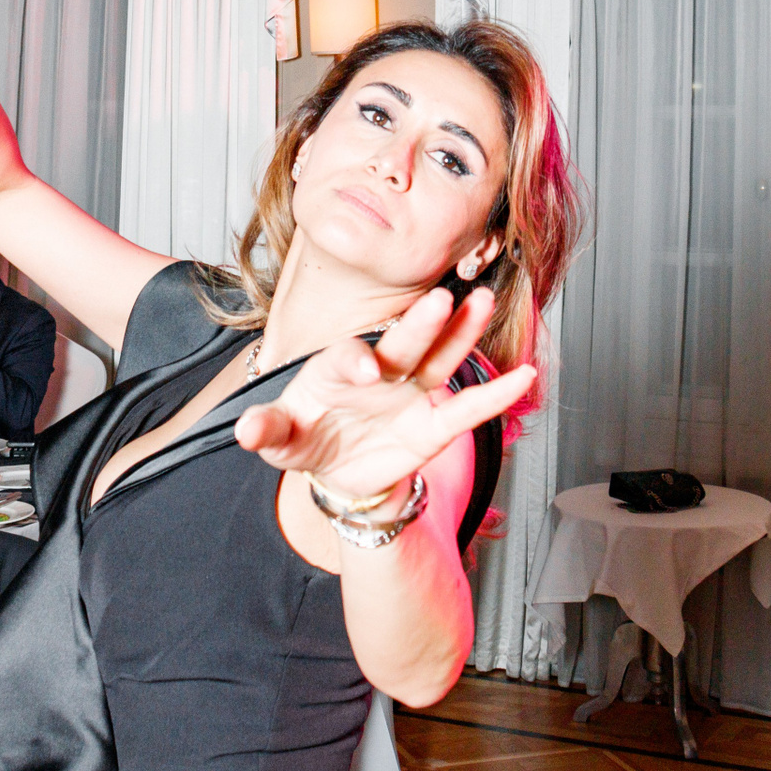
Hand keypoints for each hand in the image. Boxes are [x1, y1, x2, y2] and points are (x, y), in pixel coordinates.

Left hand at [234, 288, 535, 502]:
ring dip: (462, 331)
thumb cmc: (309, 439)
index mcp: (336, 368)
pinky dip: (496, 394)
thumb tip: (246, 430)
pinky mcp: (434, 422)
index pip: (347, 355)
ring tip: (484, 301)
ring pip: (440, 356)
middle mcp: (381, 371)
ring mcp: (410, 392)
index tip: (366, 370)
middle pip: (402, 342)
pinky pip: (468, 407)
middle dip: (419, 323)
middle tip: (438, 301)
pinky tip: (524, 377)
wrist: (339, 470)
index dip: (356, 359)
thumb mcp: (282, 439)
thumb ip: (266, 431)